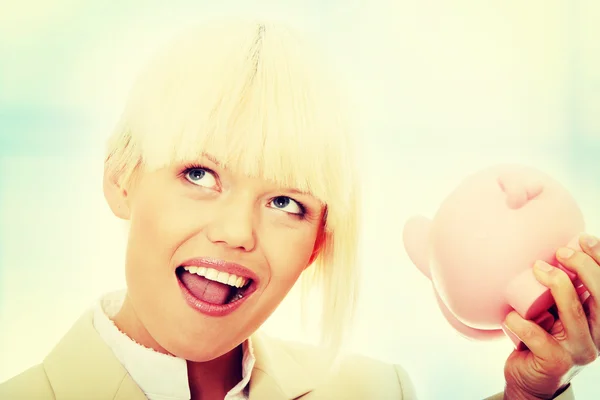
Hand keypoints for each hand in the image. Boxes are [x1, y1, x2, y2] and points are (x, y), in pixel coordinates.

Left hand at [502, 233, 599, 398]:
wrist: (529, 378)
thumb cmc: (541, 338)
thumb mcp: (553, 311)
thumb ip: (558, 290)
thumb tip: (547, 253)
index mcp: (597, 319)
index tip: (583, 240)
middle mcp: (595, 335)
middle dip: (583, 269)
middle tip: (560, 252)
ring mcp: (578, 351)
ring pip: (575, 315)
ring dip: (557, 287)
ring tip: (538, 269)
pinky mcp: (556, 363)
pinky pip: (540, 338)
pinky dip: (523, 323)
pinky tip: (511, 316)